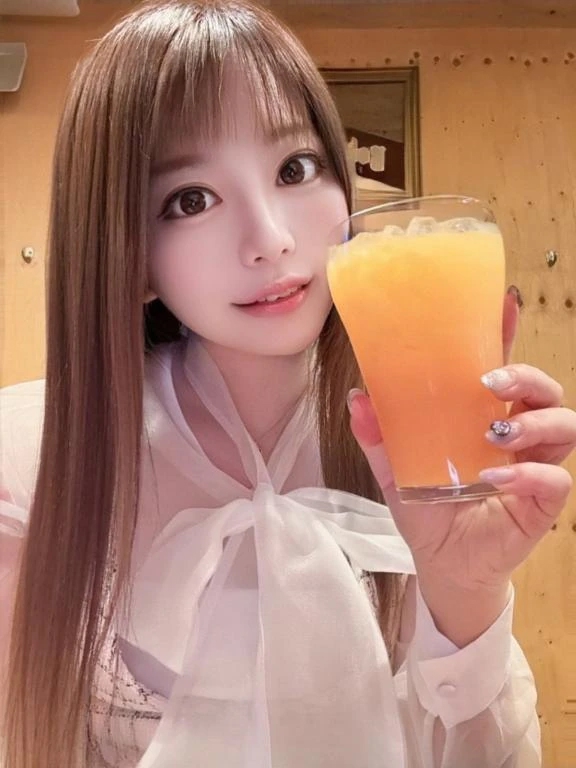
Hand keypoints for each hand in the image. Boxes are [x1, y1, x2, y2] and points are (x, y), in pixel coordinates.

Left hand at [349, 288, 574, 640]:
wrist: (442, 563)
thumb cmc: (427, 508)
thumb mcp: (394, 468)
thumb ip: (379, 435)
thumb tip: (358, 398)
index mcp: (481, 416)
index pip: (502, 368)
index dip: (507, 334)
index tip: (505, 302)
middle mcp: (515, 433)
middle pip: (543, 388)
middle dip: (526, 375)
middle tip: (489, 382)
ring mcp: (533, 464)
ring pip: (563, 425)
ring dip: (533, 421)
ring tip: (493, 432)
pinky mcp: (542, 501)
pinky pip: (555, 478)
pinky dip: (528, 473)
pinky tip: (496, 476)